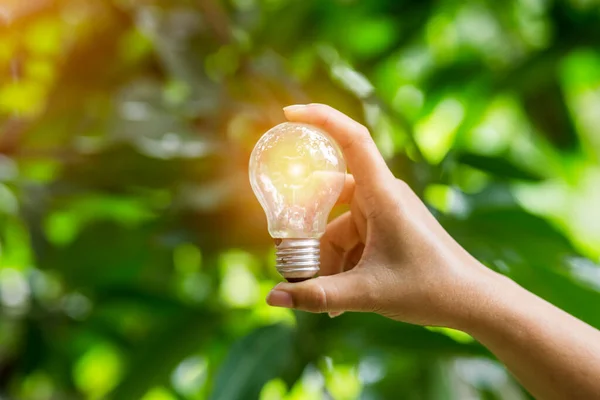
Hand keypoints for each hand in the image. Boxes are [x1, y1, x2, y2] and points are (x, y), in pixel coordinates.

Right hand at [266, 103, 497, 327]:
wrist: (472, 301)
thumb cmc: (430, 288)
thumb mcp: (367, 293)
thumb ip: (317, 296)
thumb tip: (273, 297)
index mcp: (383, 194)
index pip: (353, 138)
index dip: (321, 118)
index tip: (288, 113)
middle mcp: (383, 194)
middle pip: (329, 199)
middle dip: (307, 233)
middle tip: (290, 263)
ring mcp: (386, 210)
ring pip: (339, 226)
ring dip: (327, 259)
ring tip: (324, 300)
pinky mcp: (388, 226)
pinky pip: (353, 237)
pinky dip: (342, 262)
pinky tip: (338, 298)